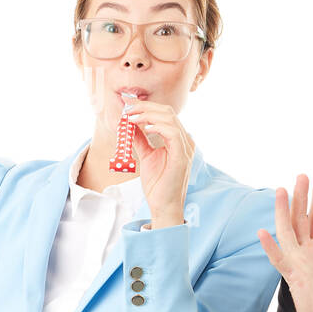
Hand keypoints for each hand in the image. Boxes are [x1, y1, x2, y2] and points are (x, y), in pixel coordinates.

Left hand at [122, 100, 194, 225]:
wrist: (163, 205)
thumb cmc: (158, 184)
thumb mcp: (146, 156)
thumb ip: (140, 140)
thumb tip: (128, 125)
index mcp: (178, 140)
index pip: (165, 114)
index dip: (146, 107)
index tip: (127, 106)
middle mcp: (185, 141)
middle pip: (167, 112)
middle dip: (145, 107)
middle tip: (126, 109)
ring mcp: (185, 148)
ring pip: (170, 119)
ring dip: (148, 114)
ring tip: (131, 118)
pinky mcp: (182, 156)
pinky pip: (172, 133)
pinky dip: (158, 126)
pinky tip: (145, 127)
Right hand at [258, 174, 312, 311]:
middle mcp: (306, 253)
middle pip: (301, 219)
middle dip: (302, 197)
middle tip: (302, 175)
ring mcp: (297, 264)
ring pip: (288, 232)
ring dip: (284, 212)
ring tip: (282, 191)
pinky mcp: (293, 278)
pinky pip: (279, 261)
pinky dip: (271, 248)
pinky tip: (263, 233)